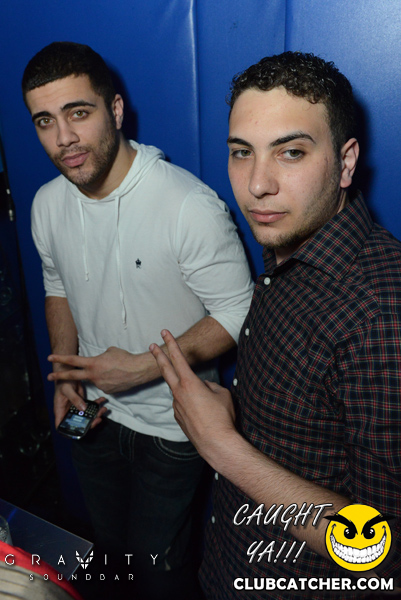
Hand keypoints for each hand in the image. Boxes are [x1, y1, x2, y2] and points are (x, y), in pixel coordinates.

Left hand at [48, 347, 147, 393]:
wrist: (137, 370)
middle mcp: (93, 375)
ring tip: (114, 370)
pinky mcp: (107, 391)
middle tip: (49, 376)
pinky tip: (117, 377)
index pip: (73, 361)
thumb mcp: (109, 351)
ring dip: (100, 375)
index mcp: (93, 363)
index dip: (60, 358)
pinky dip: (107, 381)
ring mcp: (99, 385)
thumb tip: (97, 361)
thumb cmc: (124, 358)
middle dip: (60, 376)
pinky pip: (103, 385)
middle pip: (73, 376)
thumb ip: (99, 357)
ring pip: (94, 380)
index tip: (50, 358)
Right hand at [54, 381, 106, 428]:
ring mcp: (75, 407)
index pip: (61, 427)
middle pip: (77, 423)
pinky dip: (97, 404)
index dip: (69, 432)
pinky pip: (90, 406)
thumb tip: (83, 409)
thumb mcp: (67, 389)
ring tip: (103, 409)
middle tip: (98, 419)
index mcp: (60, 411)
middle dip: (89, 423)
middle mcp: (68, 411)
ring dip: (95, 414)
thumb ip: (75, 399)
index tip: (81, 431)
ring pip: (86, 416)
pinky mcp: (82, 402)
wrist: (68, 372)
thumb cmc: (63, 380)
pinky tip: (102, 400)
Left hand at [149, 330, 235, 462]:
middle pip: (165, 370)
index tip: (164, 332)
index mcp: (189, 383)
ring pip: (181, 392)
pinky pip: (184, 405)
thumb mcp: (222, 393)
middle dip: (159, 356)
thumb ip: (209, 385)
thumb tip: (203, 387)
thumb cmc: (222, 417)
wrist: (216, 443)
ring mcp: (176, 406)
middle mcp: (179, 393)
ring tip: (209, 405)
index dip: (171, 343)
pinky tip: (204, 414)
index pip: (178, 358)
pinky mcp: (178, 418)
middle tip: (152, 346)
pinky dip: (192, 405)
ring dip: (191, 392)